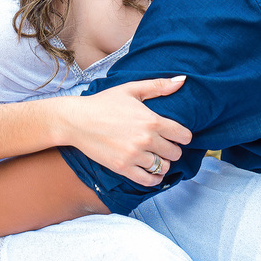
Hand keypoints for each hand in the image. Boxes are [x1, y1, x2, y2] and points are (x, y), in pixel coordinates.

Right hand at [60, 76, 192, 185]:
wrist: (77, 120)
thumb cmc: (104, 102)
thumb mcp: (131, 89)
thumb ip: (158, 86)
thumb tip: (183, 80)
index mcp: (151, 120)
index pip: (183, 135)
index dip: (183, 136)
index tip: (177, 135)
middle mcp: (146, 140)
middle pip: (175, 153)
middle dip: (173, 149)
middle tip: (165, 146)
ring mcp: (134, 155)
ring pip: (163, 167)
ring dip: (163, 163)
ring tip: (156, 157)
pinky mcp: (123, 168)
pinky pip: (148, 181)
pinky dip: (154, 179)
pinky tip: (152, 172)